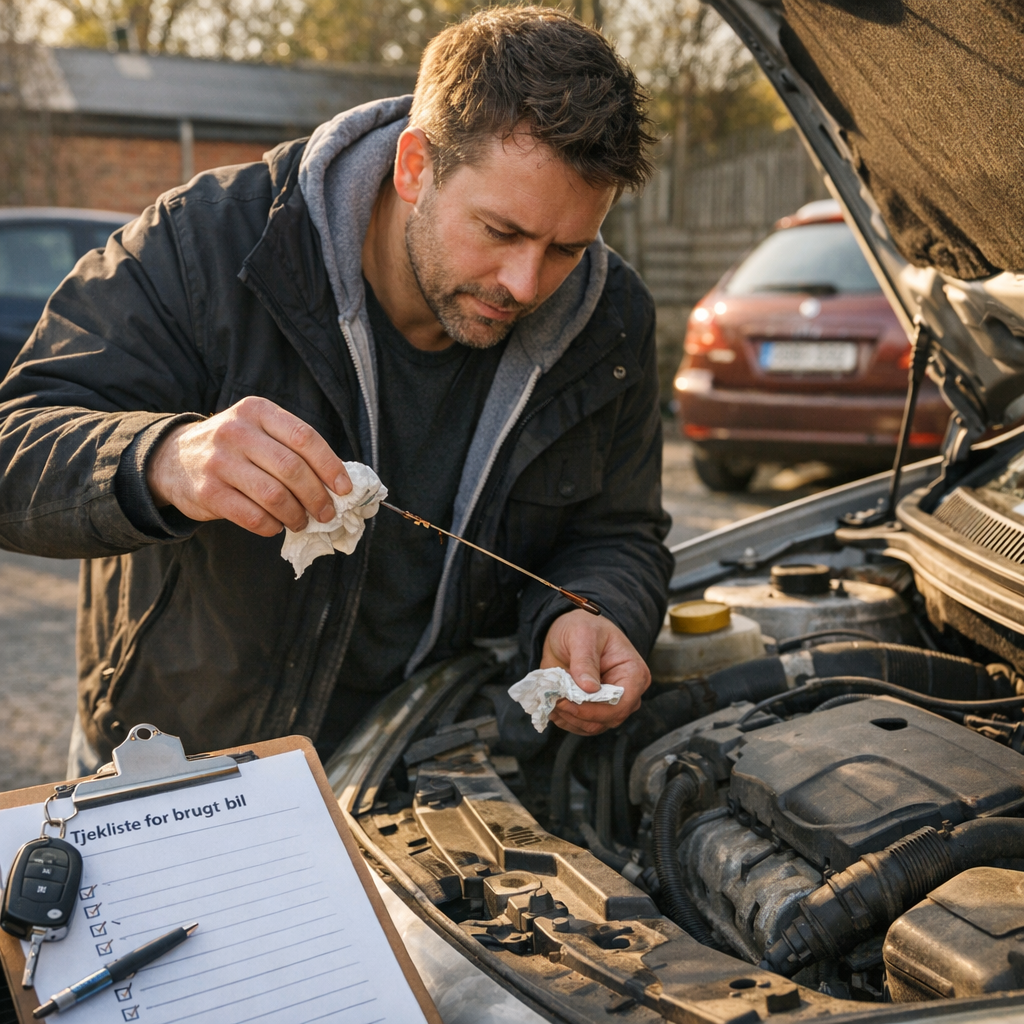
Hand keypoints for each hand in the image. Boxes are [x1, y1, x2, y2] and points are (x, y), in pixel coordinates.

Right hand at [146, 397, 351, 536]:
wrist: (171, 459)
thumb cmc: (232, 448)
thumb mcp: (257, 430)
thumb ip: (291, 447)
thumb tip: (337, 482)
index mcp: (257, 411)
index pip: (304, 437)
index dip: (330, 466)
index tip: (344, 489)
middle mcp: (236, 431)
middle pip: (292, 468)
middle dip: (317, 496)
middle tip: (327, 513)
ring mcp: (219, 461)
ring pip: (274, 495)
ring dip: (296, 515)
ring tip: (302, 522)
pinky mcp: (208, 492)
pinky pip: (252, 516)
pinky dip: (272, 526)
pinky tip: (276, 526)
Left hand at [542, 609, 649, 734]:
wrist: (571, 630)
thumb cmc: (584, 627)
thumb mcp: (582, 635)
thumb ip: (585, 661)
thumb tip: (590, 688)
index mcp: (634, 674)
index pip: (621, 703)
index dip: (593, 709)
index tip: (567, 701)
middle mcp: (626, 694)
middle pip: (607, 719)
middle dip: (577, 714)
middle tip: (555, 700)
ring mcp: (610, 704)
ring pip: (592, 726)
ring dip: (568, 718)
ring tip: (551, 700)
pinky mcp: (594, 710)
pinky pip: (581, 725)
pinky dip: (564, 719)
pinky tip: (553, 706)